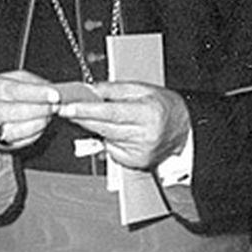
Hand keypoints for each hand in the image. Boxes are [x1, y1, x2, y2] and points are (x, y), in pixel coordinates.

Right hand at [0, 70, 59, 158]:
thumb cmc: (2, 92)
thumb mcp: (15, 79)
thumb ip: (34, 83)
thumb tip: (53, 91)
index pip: (11, 90)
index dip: (35, 93)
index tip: (54, 95)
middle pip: (11, 112)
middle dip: (38, 109)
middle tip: (55, 106)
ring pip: (14, 131)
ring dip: (38, 123)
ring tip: (49, 114)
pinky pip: (19, 141)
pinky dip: (35, 133)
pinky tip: (42, 124)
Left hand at [56, 81, 190, 169]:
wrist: (185, 131)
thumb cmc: (165, 107)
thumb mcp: (143, 89)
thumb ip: (115, 89)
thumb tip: (90, 89)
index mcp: (147, 114)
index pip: (110, 113)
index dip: (87, 110)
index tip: (69, 108)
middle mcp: (144, 135)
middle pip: (103, 127)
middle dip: (82, 118)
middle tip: (66, 109)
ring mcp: (139, 152)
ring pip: (105, 139)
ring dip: (95, 128)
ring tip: (100, 117)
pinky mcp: (135, 162)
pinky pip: (112, 149)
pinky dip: (109, 140)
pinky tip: (118, 132)